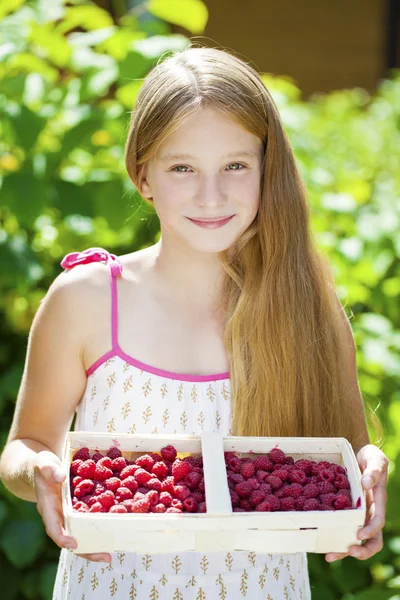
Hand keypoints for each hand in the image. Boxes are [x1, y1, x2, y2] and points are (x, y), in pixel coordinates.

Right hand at [34, 450, 110, 562]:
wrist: (45, 468)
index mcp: (48, 507)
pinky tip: (113, 534)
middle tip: (105, 558)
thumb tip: (61, 477)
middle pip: (71, 539)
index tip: (73, 545)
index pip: (53, 527)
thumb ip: (50, 469)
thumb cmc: (43, 466)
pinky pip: (88, 522)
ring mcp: (69, 516)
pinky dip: (99, 529)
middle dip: (86, 550)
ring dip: (95, 546)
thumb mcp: (44, 463)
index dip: (62, 537)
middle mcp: (59, 516)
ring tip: (110, 555)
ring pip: (81, 535)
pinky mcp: (79, 510)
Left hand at [325, 444, 387, 562]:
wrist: (357, 452)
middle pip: (370, 539)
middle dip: (361, 550)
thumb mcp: (375, 459)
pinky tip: (318, 539)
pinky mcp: (342, 510)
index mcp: (378, 502)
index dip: (370, 530)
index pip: (377, 521)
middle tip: (347, 552)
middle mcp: (368, 512)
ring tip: (328, 555)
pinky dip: (329, 534)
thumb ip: (374, 471)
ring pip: (352, 537)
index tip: (359, 535)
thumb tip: (366, 483)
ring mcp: (355, 513)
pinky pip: (337, 525)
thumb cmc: (369, 457)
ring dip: (342, 549)